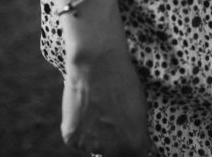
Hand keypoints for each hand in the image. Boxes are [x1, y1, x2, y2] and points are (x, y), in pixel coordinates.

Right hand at [60, 37, 155, 155]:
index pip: (135, 155)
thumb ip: (136, 132)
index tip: (128, 135)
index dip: (132, 144)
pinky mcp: (72, 139)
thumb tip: (135, 143)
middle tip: (111, 120)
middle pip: (114, 155)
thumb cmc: (123, 82)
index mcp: (135, 145)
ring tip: (98, 109)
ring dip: (96, 135)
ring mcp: (91, 146)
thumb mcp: (140, 109)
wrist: (97, 64)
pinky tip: (85, 109)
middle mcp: (114, 151)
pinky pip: (78, 139)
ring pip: (95, 147)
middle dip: (115, 142)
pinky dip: (80, 128)